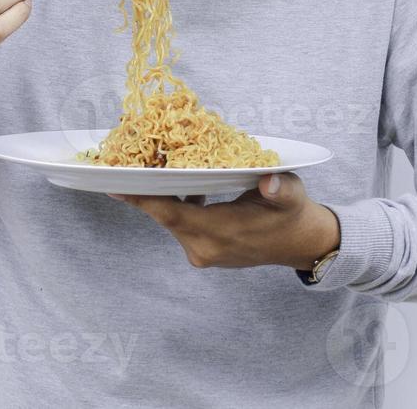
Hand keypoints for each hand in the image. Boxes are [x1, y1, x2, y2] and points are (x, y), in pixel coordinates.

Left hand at [108, 171, 340, 270]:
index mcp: (222, 233)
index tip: (115, 184)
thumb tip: (270, 182)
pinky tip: (180, 185)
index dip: (142, 199)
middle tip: (125, 164)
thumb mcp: (291, 195)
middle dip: (144, 192)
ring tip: (150, 168)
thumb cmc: (293, 214)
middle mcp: (205, 248)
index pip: (172, 215)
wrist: (301, 244)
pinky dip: (175, 205)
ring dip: (161, 197)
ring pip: (171, 221)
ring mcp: (203, 253)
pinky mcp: (204, 252)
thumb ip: (279, 189)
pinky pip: (181, 225)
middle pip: (164, 217)